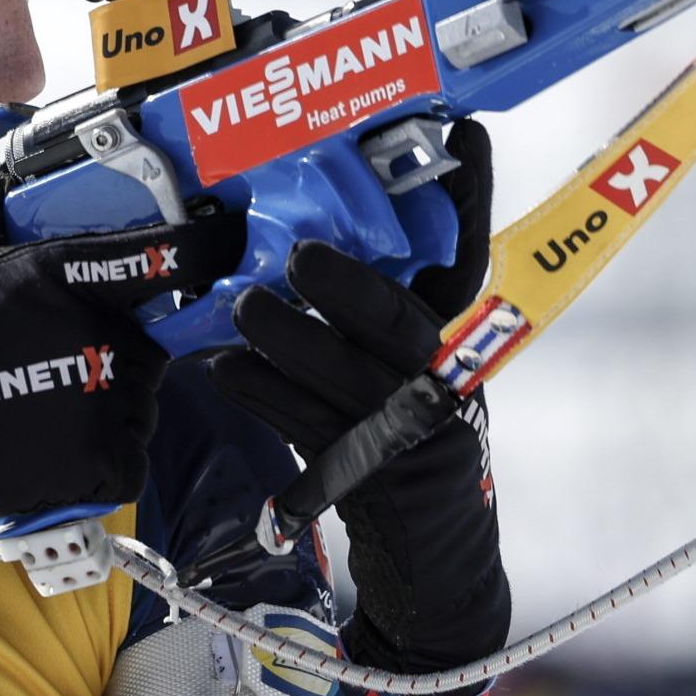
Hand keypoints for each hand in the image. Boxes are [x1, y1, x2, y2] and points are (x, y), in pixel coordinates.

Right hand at [0, 174, 241, 548]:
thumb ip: (3, 212)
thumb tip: (19, 174)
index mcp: (66, 274)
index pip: (170, 253)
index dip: (206, 250)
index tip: (223, 249)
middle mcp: (98, 332)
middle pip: (150, 341)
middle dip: (117, 352)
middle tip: (56, 368)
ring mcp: (106, 399)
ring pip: (139, 402)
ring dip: (107, 408)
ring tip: (40, 411)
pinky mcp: (103, 460)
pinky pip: (127, 458)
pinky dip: (100, 462)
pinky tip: (50, 450)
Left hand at [207, 120, 507, 675]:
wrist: (438, 560)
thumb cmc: (414, 447)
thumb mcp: (417, 374)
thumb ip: (382, 318)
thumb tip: (307, 243)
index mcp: (462, 346)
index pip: (471, 261)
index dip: (472, 199)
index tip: (464, 136)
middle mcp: (444, 385)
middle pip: (400, 322)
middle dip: (349, 286)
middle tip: (300, 254)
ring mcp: (409, 437)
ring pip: (342, 378)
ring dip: (286, 338)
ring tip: (244, 306)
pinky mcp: (369, 479)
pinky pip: (304, 429)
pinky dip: (260, 394)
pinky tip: (223, 369)